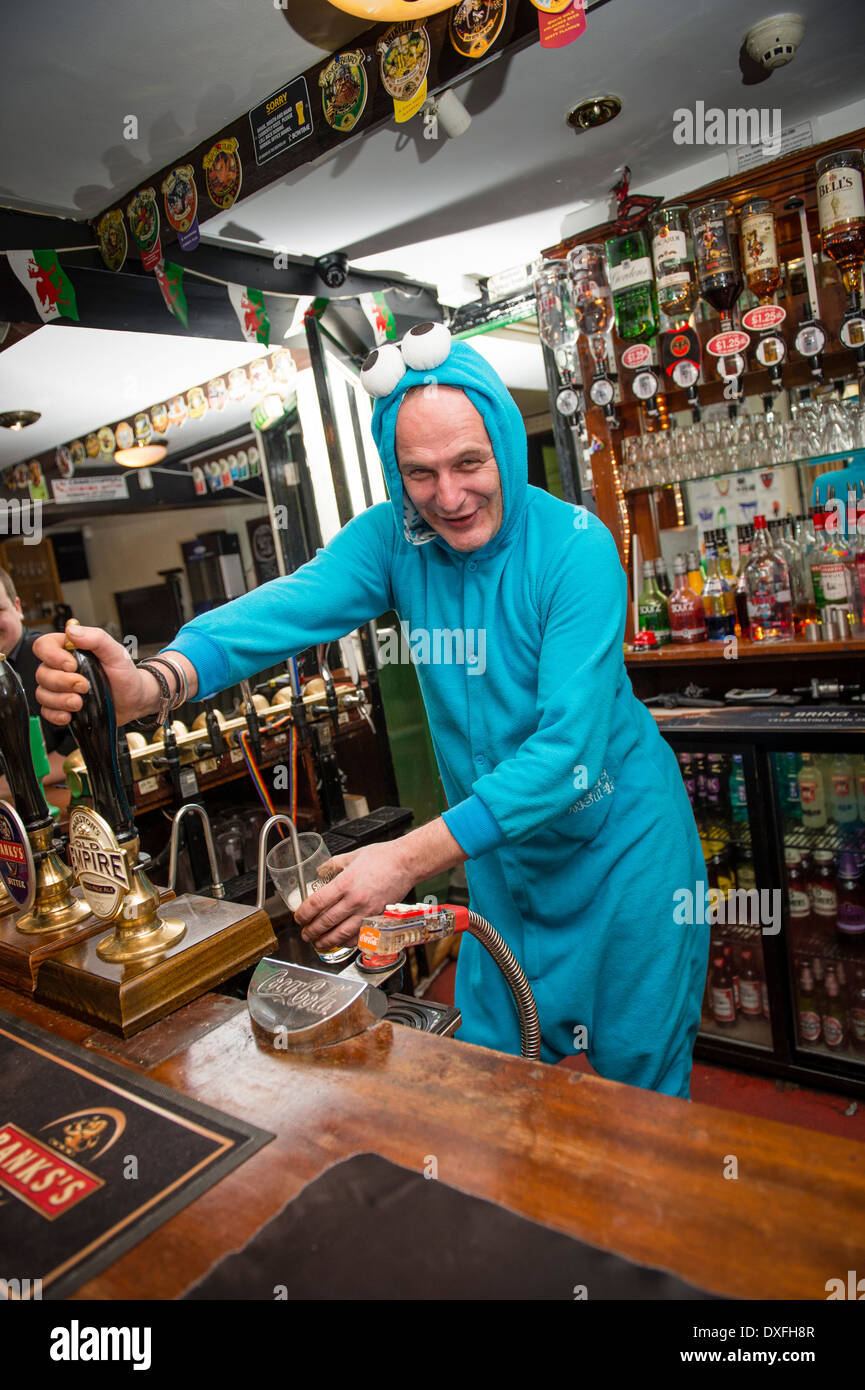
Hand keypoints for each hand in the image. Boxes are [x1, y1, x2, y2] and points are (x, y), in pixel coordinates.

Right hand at [34, 623, 151, 728]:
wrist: (134, 699)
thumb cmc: (124, 674)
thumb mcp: (116, 652)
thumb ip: (96, 638)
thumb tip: (72, 630)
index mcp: (69, 650)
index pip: (43, 646)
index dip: (52, 656)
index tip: (72, 665)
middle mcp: (60, 669)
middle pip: (42, 673)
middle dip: (63, 682)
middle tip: (85, 686)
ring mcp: (60, 689)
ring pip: (42, 694)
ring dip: (60, 700)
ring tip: (80, 702)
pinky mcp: (62, 707)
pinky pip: (47, 712)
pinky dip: (56, 715)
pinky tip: (70, 714)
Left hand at [293, 840, 416, 954]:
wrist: (406, 863)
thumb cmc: (382, 857)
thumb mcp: (351, 856)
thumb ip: (332, 865)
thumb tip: (319, 872)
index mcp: (345, 883)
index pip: (316, 904)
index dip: (303, 914)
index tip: (298, 918)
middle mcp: (355, 900)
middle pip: (325, 922)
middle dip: (311, 931)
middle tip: (304, 933)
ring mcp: (367, 911)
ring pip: (341, 934)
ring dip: (326, 941)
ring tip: (317, 942)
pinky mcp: (377, 918)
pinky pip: (359, 936)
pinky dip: (346, 942)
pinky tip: (339, 941)